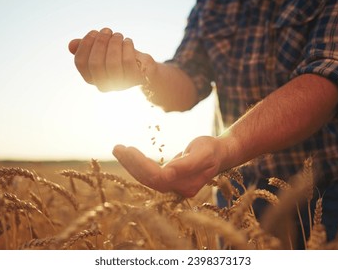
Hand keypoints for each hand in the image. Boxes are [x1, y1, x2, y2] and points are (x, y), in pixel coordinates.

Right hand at [68, 28, 154, 91]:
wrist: (143, 68)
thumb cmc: (120, 58)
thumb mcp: (103, 51)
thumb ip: (87, 48)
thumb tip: (72, 45)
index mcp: (92, 78)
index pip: (81, 63)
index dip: (85, 44)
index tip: (94, 32)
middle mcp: (104, 84)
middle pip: (95, 64)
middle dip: (100, 42)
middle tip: (107, 30)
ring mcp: (120, 84)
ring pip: (112, 63)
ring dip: (114, 44)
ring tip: (118, 35)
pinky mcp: (135, 80)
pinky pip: (128, 62)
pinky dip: (127, 47)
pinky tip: (128, 41)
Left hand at [112, 136, 226, 197]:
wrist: (221, 154)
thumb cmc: (213, 150)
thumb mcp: (203, 153)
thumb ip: (187, 164)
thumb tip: (167, 172)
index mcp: (187, 185)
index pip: (158, 178)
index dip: (141, 165)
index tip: (129, 149)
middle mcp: (178, 190)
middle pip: (149, 180)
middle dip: (131, 164)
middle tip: (116, 147)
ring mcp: (174, 187)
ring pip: (147, 178)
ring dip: (131, 164)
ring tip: (118, 149)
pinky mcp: (170, 181)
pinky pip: (150, 175)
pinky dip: (138, 164)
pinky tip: (128, 154)